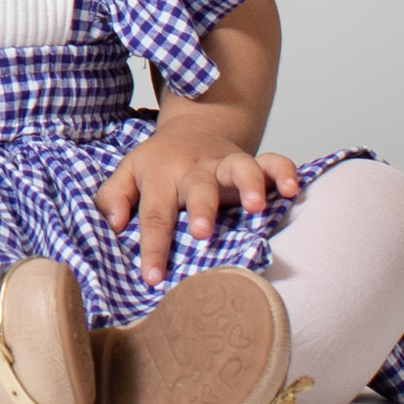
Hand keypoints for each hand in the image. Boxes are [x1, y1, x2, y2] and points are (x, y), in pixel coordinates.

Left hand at [96, 121, 303, 281]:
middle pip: (198, 186)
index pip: (155, 213)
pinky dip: (284, 172)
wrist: (194, 127)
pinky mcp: (252, 160)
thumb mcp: (129, 173)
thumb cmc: (160, 163)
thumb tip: (112, 224)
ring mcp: (225, 163)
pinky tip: (291, 190)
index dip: (153, 246)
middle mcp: (195, 169)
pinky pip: (272, 161)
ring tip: (256, 207)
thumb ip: (114, 197)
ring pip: (239, 167)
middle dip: (202, 209)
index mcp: (161, 175)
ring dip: (248, 184)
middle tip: (201, 233)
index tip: (152, 277)